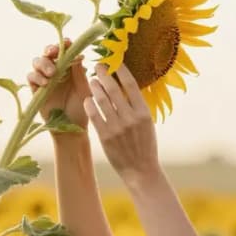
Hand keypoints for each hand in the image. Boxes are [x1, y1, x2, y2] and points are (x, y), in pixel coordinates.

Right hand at [26, 38, 89, 127]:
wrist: (72, 129)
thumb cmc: (81, 109)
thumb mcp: (84, 89)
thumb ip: (79, 72)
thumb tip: (77, 53)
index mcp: (69, 67)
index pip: (63, 50)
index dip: (64, 44)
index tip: (67, 43)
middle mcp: (56, 70)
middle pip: (47, 52)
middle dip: (50, 49)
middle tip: (54, 53)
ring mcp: (45, 79)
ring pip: (37, 62)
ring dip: (43, 63)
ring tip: (51, 73)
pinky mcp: (36, 89)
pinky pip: (31, 77)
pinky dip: (36, 77)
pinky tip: (45, 83)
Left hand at [84, 61, 160, 183]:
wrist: (141, 172)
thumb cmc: (144, 146)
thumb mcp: (147, 124)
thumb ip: (136, 106)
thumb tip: (123, 85)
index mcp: (143, 113)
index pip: (130, 84)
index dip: (120, 70)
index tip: (114, 63)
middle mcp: (130, 118)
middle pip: (113, 88)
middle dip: (103, 74)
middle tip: (98, 66)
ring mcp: (117, 128)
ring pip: (101, 99)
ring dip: (95, 87)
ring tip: (92, 81)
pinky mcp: (105, 137)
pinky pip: (94, 114)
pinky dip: (89, 104)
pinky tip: (88, 99)